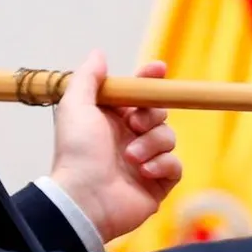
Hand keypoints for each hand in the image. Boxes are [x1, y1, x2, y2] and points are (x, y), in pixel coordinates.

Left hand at [48, 50, 182, 242]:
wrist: (84, 197)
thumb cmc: (76, 152)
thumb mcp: (75, 107)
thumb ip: (88, 78)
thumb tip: (99, 54)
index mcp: (112, 120)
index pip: (138, 95)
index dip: (150, 81)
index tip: (158, 69)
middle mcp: (130, 138)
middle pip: (159, 113)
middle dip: (151, 115)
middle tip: (134, 124)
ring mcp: (145, 161)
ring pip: (168, 137)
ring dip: (151, 144)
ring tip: (131, 158)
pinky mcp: (158, 183)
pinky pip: (175, 165)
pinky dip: (162, 164)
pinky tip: (144, 172)